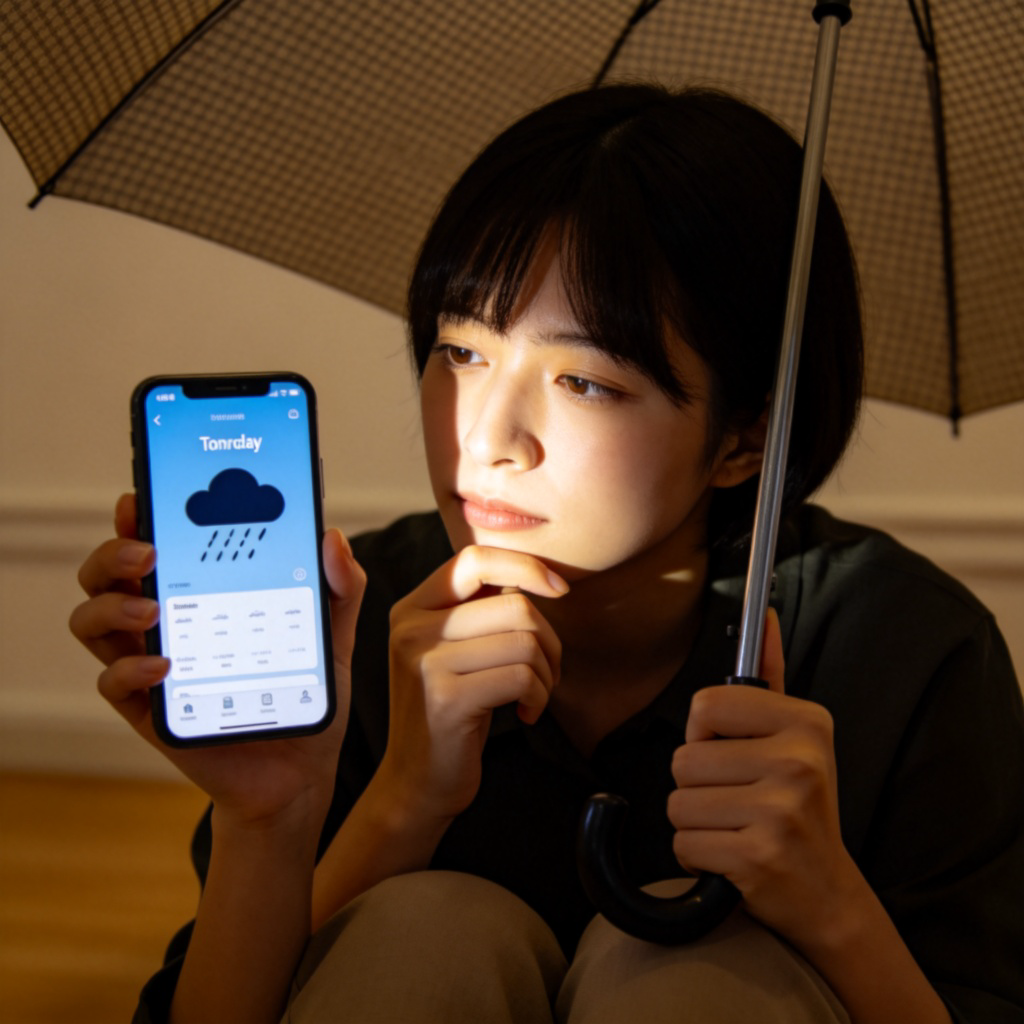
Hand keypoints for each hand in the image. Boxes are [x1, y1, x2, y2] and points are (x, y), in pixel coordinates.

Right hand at [68, 493, 365, 830]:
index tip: (143, 497)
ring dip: (110, 605)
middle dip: (112, 552)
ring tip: (150, 607)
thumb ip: (340, 589)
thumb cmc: (304, 696)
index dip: (138, 518)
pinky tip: (164, 666)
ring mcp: (152, 665)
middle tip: (146, 550)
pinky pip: (113, 683)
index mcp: (201, 595)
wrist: (301, 773)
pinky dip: (128, 669)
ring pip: (91, 621)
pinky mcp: (151, 711)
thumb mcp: (332, 638)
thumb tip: (332, 537)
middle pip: (105, 575)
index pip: (155, 545)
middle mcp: (166, 624)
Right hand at [379, 544, 566, 826]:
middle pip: (513, 604)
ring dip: (546, 673)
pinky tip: (525, 714)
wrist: (415, 783)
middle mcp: (411, 628)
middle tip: (546, 673)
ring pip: (523, 641)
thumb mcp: (451, 651)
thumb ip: (477, 609)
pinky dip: (538, 697)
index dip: (526, 566)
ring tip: (533, 695)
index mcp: (412, 608)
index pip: (475, 559)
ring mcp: (425, 662)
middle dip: (548, 640)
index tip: (560, 589)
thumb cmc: (449, 712)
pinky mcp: (446, 698)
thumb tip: (534, 574)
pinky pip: (521, 677)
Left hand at [667, 610, 865, 946]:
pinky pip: (684, 843)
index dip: (704, 735)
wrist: (828, 893)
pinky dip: (698, 856)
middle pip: (684, 758)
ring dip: (695, 822)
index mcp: (807, 723)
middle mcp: (799, 761)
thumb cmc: (800, 808)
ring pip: (678, 802)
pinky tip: (734, 857)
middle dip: (696, 785)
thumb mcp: (795, 738)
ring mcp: (780, 810)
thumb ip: (770, 675)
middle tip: (738, 801)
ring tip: (737, 828)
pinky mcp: (759, 856)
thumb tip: (763, 614)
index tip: (731, 753)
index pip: (705, 705)